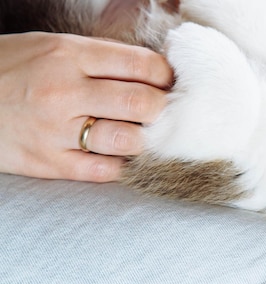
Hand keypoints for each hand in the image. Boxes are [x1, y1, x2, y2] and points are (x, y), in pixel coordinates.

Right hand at [0, 32, 172, 181]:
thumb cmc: (11, 69)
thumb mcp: (50, 47)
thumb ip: (100, 59)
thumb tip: (152, 73)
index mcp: (68, 55)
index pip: (141, 65)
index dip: (166, 77)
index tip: (168, 84)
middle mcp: (64, 91)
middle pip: (143, 104)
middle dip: (160, 110)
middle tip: (158, 113)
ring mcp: (55, 131)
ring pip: (128, 141)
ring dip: (141, 140)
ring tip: (135, 134)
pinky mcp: (48, 163)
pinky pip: (104, 171)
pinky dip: (119, 164)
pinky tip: (115, 155)